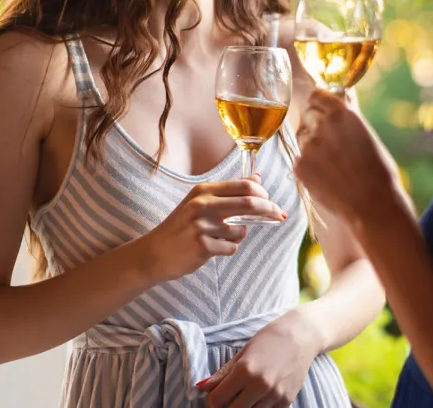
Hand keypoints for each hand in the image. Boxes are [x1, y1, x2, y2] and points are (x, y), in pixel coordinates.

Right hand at [136, 177, 284, 282]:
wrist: (153, 253)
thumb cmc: (180, 227)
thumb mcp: (199, 202)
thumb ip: (227, 192)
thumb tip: (257, 178)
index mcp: (203, 191)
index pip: (244, 186)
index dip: (263, 194)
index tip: (271, 201)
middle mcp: (203, 205)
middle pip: (250, 204)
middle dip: (269, 210)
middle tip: (279, 215)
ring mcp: (202, 226)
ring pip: (241, 231)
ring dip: (237, 236)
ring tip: (218, 238)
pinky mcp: (203, 246)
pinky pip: (231, 248)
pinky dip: (227, 249)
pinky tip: (210, 249)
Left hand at [198, 312, 320, 407]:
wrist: (302, 336)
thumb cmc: (270, 339)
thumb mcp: (243, 352)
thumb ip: (222, 373)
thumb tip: (201, 387)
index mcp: (245, 371)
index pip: (217, 400)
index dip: (212, 400)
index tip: (215, 395)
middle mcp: (260, 385)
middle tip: (228, 399)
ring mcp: (275, 395)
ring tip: (245, 397)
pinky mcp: (286, 401)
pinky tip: (260, 397)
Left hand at [294, 89, 402, 221]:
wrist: (372, 204)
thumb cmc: (378, 170)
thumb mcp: (368, 135)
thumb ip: (350, 114)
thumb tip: (342, 94)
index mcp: (342, 114)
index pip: (317, 95)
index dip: (319, 103)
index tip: (323, 111)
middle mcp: (322, 126)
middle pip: (308, 115)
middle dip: (316, 125)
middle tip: (331, 143)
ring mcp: (308, 146)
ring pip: (303, 138)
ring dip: (313, 145)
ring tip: (332, 164)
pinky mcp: (300, 166)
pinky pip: (300, 158)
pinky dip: (310, 165)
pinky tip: (328, 176)